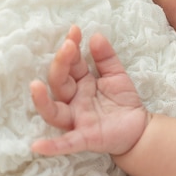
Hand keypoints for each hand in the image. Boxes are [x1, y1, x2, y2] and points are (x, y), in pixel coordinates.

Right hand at [30, 25, 148, 156]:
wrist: (139, 127)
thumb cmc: (123, 100)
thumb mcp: (116, 74)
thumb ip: (106, 57)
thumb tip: (96, 35)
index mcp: (80, 83)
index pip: (71, 63)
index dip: (71, 47)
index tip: (75, 30)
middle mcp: (73, 100)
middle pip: (59, 83)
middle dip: (61, 64)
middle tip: (68, 46)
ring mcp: (76, 119)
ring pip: (53, 111)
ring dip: (42, 100)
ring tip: (35, 86)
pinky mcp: (85, 137)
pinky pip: (66, 142)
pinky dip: (52, 146)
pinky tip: (37, 146)